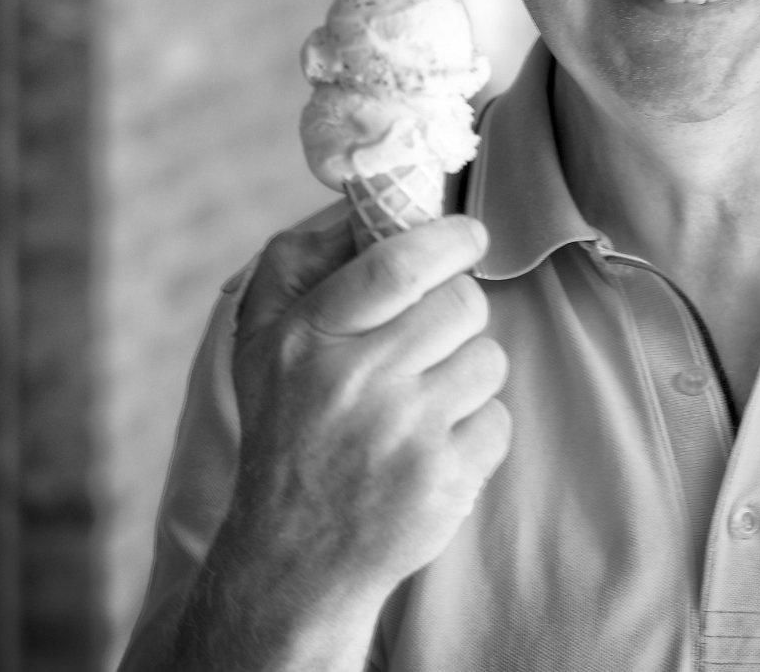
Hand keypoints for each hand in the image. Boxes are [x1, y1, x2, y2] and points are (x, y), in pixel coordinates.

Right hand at [219, 211, 511, 617]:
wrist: (294, 558)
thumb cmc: (287, 430)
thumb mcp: (261, 342)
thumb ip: (298, 262)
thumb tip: (361, 202)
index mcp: (306, 339)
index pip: (399, 262)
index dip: (450, 238)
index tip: (468, 235)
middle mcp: (354, 382)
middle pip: (462, 304)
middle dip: (457, 314)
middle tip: (428, 341)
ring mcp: (404, 434)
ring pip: (488, 359)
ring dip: (467, 373)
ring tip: (421, 402)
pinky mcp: (444, 479)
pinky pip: (497, 419)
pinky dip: (474, 430)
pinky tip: (431, 448)